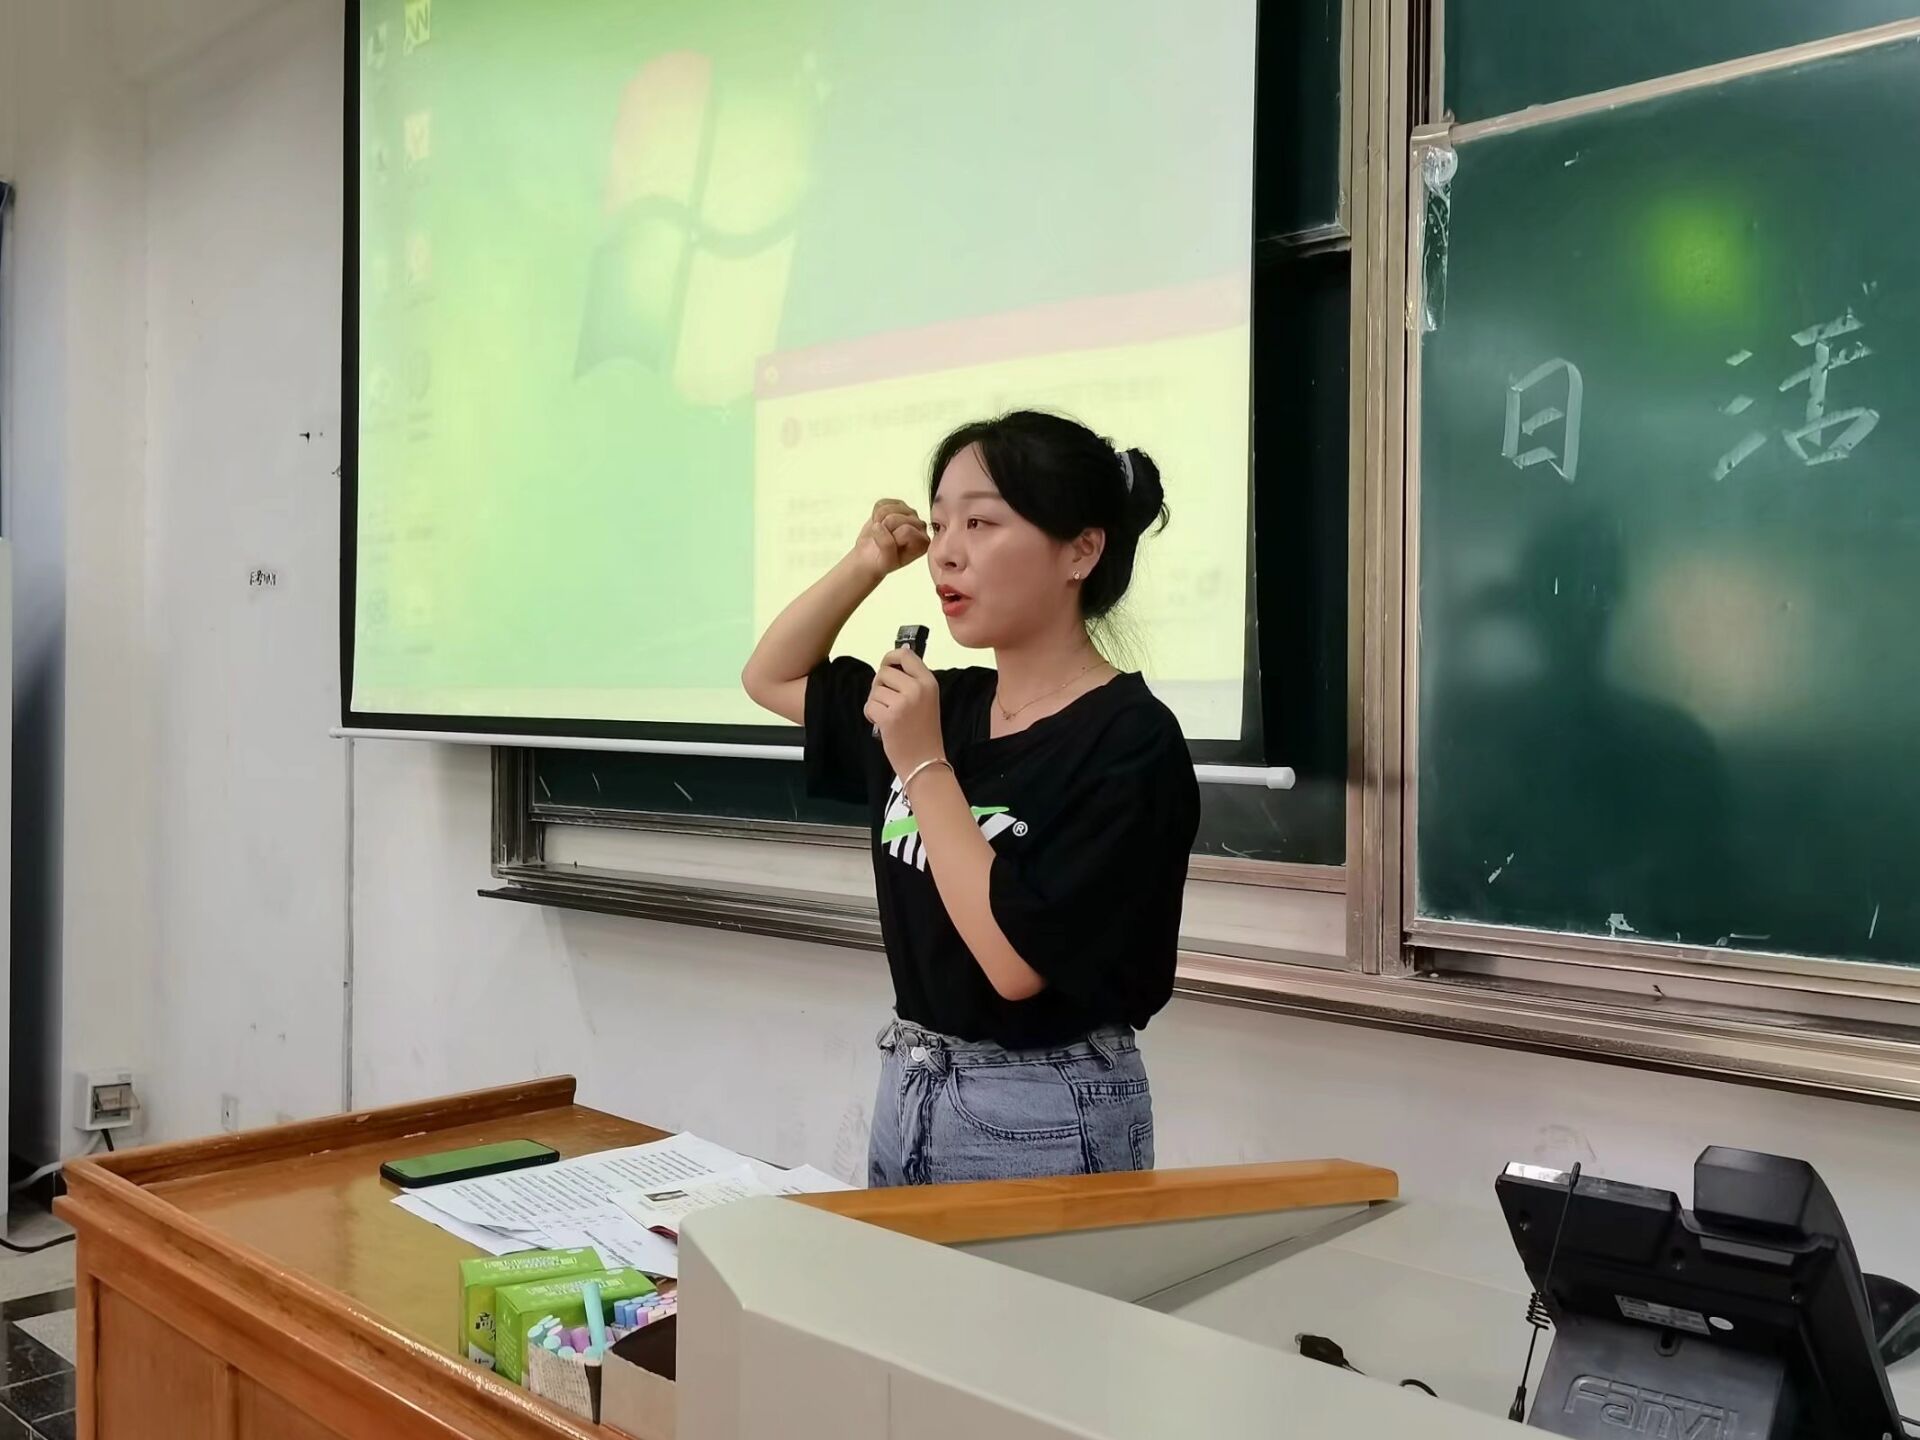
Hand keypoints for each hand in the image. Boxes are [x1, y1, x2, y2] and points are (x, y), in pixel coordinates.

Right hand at [848, 499, 928, 582]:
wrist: (870, 556)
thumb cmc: (881, 560)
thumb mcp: (885, 561)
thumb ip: (887, 545)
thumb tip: (879, 526)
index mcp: (923, 542)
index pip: (906, 531)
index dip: (891, 539)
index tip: (889, 549)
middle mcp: (920, 526)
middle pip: (896, 518)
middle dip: (884, 529)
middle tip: (883, 539)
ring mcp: (910, 513)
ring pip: (888, 508)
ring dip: (879, 521)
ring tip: (881, 532)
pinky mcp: (899, 505)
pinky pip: (882, 503)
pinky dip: (875, 514)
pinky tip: (880, 524)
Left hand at [865, 647, 944, 776]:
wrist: (925, 762)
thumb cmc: (924, 732)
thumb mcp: (926, 700)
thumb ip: (911, 681)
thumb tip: (890, 664)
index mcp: (929, 682)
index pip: (905, 655)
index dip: (890, 658)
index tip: (887, 667)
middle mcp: (917, 689)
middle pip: (884, 672)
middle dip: (879, 686)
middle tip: (888, 701)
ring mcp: (903, 703)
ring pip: (875, 690)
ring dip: (876, 703)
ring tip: (889, 716)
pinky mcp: (889, 717)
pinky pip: (869, 705)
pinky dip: (871, 715)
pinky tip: (883, 724)